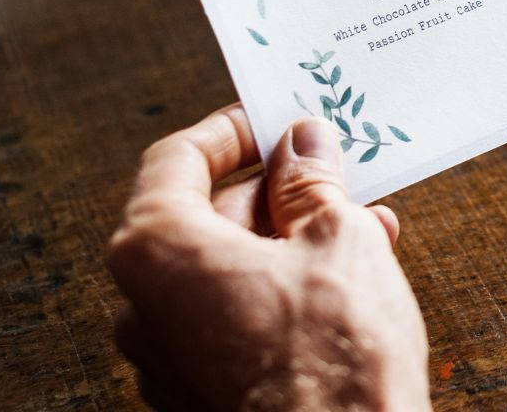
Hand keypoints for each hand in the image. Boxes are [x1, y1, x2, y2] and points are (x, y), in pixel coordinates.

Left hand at [105, 107, 430, 411]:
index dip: (231, 132)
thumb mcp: (338, 238)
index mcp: (157, 251)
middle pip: (202, 217)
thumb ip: (311, 182)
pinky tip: (345, 283)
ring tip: (363, 226)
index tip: (274, 120)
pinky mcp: (197, 395)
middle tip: (333, 172)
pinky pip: (232, 319)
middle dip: (275, 191)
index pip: (176, 160)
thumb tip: (303, 145)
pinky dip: (280, 290)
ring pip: (225, 271)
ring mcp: (166, 359)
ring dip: (288, 241)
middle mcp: (143, 306)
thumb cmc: (333, 356)